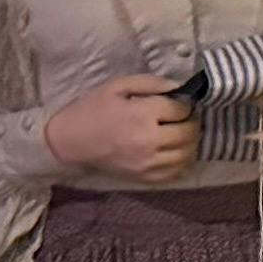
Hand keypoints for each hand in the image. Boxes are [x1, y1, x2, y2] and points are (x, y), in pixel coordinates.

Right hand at [44, 74, 195, 182]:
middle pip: (188, 132)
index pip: (181, 110)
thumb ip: (151, 83)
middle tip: (186, 117)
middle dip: (192, 122)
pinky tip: (176, 151)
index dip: (186, 104)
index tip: (181, 103)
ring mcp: (148, 163)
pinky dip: (182, 161)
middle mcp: (149, 141)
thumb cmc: (92, 110)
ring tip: (183, 133)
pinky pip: (176, 172)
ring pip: (187, 154)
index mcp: (142, 114)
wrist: (70, 143)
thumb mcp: (117, 86)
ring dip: (191, 142)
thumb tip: (179, 87)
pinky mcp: (145, 178)